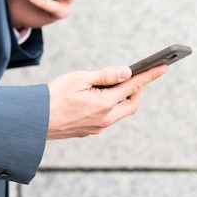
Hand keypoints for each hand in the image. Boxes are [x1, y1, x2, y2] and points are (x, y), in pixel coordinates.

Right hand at [46, 64, 168, 139]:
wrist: (33, 121)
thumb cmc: (53, 96)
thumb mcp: (79, 78)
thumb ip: (105, 75)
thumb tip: (126, 72)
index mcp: (104, 104)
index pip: (133, 86)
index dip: (150, 75)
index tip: (164, 67)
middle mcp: (104, 119)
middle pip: (131, 104)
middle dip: (138, 89)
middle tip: (136, 76)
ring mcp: (97, 127)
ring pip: (119, 112)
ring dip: (122, 98)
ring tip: (115, 84)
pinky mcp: (89, 130)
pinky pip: (107, 117)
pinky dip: (110, 105)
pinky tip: (100, 96)